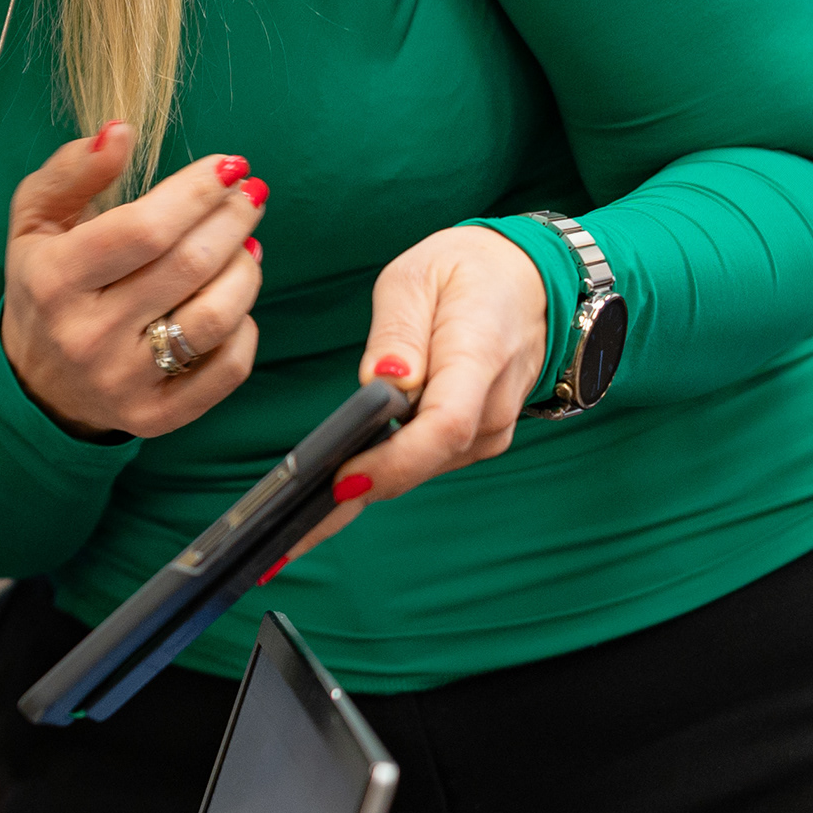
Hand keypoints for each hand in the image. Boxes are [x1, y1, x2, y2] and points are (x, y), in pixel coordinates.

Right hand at [1, 128, 265, 438]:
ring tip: (246, 245)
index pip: (144, 229)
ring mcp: (123, 381)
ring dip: (247, 269)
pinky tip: (235, 301)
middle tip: (249, 195)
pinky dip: (245, 326)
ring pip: (215, 317)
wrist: (34, 383)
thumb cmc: (44, 283)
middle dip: (233, 219)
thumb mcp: (36, 220)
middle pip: (189, 266)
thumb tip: (120, 132)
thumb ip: (72, 171)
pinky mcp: (155, 416)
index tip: (227, 166)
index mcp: (54, 280)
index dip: (196, 192)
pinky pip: (227, 368)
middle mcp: (87, 335)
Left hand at [293, 223, 552, 559]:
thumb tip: (380, 381)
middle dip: (354, 498)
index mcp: (479, 353)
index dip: (393, 460)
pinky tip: (331, 491)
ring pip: (419, 468)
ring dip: (360, 493)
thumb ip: (397, 332)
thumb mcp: (417, 278)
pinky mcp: (474, 440)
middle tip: (285, 539)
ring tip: (291, 529)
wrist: (527, 282)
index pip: (444, 425)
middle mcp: (492, 405)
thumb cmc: (466, 273)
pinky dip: (379, 475)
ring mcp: (489, 429)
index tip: (340, 480)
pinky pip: (422, 462)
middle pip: (424, 461)